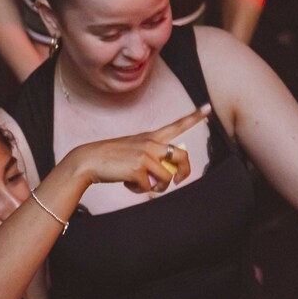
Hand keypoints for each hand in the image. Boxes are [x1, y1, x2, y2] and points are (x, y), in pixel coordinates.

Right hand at [62, 106, 208, 194]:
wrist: (89, 161)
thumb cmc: (110, 158)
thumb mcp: (133, 151)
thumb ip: (151, 158)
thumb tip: (165, 177)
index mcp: (151, 137)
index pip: (177, 125)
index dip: (194, 117)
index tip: (208, 108)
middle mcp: (151, 143)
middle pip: (182, 156)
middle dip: (184, 172)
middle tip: (178, 181)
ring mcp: (145, 156)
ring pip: (167, 177)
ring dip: (158, 187)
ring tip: (145, 186)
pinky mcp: (138, 169)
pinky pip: (149, 187)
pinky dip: (140, 190)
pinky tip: (129, 184)